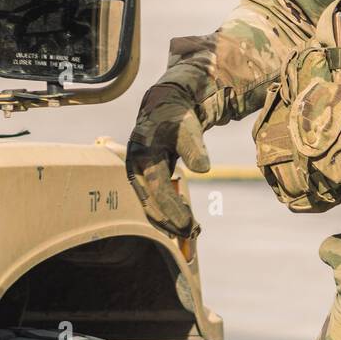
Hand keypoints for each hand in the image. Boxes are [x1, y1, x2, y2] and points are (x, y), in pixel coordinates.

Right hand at [125, 84, 210, 238]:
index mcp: (144, 156)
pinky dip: (166, 211)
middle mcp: (136, 168)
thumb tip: (203, 170)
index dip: (173, 210)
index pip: (158, 190)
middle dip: (169, 221)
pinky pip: (153, 199)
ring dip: (167, 220)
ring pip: (150, 204)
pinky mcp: (145, 177)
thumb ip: (194, 148)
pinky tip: (182, 219)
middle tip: (191, 233)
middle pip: (150, 203)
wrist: (165, 106)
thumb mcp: (187, 128)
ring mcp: (138, 173)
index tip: (188, 225)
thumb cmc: (177, 118)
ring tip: (189, 230)